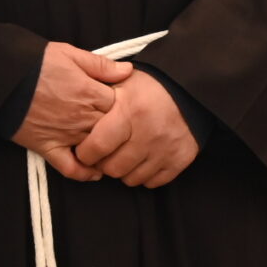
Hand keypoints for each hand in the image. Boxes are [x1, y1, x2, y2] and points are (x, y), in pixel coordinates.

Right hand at [14, 41, 134, 180]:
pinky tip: (95, 172)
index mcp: (89, 93)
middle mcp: (80, 117)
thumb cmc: (35, 63)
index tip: (125, 105)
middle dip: (120, 129)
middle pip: (113, 129)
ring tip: (114, 148)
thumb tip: (129, 71)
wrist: (0, 79)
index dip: (126, 106)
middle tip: (123, 128)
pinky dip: (84, 173)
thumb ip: (101, 65)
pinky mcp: (46, 147)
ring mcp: (64, 134)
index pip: (122, 106)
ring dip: (107, 150)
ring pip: (97, 149)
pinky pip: (69, 168)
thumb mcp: (70, 54)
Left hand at [73, 72, 199, 188]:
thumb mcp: (122, 83)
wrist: (191, 90)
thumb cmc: (150, 88)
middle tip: (106, 153)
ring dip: (124, 170)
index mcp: (130, 112)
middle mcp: (149, 133)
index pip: (97, 147)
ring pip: (131, 179)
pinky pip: (153, 182)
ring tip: (126, 155)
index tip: (85, 149)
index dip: (85, 153)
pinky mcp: (180, 159)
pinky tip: (143, 160)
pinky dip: (144, 175)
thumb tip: (75, 118)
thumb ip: (98, 99)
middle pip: (112, 168)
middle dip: (104, 163)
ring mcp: (166, 149)